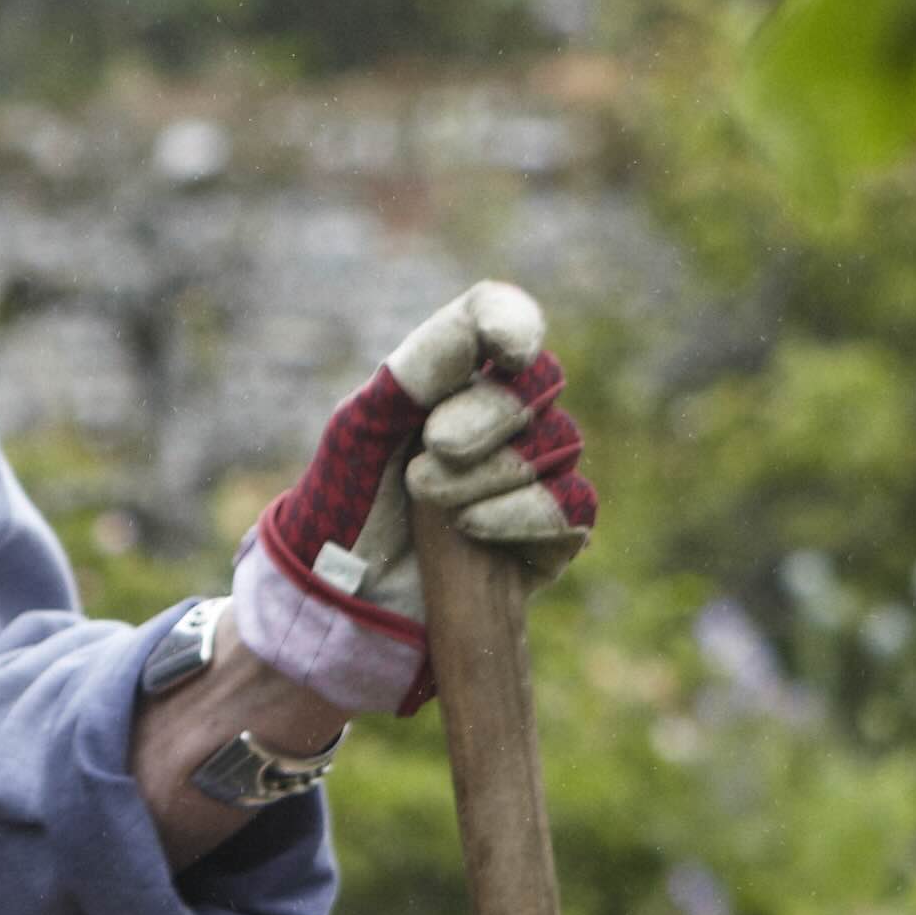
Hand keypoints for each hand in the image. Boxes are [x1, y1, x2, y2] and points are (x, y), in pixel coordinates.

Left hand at [231, 282, 593, 716]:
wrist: (342, 594)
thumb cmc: (349, 499)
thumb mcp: (361, 428)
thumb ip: (417, 372)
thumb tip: (484, 332)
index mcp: (455, 375)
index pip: (501, 320)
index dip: (513, 323)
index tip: (506, 350)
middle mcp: (504, 416)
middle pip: (538, 382)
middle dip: (489, 413)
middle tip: (433, 448)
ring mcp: (534, 472)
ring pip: (559, 444)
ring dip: (492, 471)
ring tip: (429, 500)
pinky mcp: (551, 533)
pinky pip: (572, 506)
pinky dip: (522, 512)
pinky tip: (473, 528)